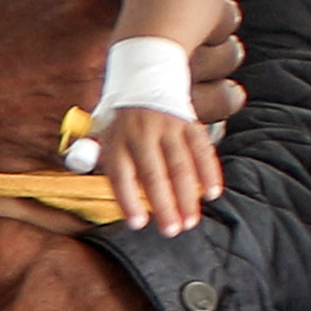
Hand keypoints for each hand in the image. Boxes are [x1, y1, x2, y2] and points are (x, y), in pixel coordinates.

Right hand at [0, 0, 242, 175]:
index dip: (214, 9)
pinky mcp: (83, 154)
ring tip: (225, 92)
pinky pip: (148, 148)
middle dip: (221, 52)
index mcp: (98, 9)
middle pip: (198, 63)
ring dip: (212, 101)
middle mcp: (106, 64)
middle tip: (229, 46)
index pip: (188, 9)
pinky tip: (183, 131)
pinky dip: (171, 142)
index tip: (220, 7)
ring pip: (184, 112)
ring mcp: (96, 114)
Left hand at [99, 108, 221, 233]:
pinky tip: (212, 193)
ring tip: (190, 221)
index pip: (120, 173)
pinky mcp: (190, 124)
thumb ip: (98, 159)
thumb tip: (97, 182)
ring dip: (187, 196)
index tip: (138, 224)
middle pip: (154, 173)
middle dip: (164, 205)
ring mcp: (168, 127)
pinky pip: (202, 150)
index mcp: (117, 139)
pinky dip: (209, 172)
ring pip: (180, 165)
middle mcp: (142, 133)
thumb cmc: (123, 122)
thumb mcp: (103, 135)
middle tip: (171, 230)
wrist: (146, 79)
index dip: (128, 199)